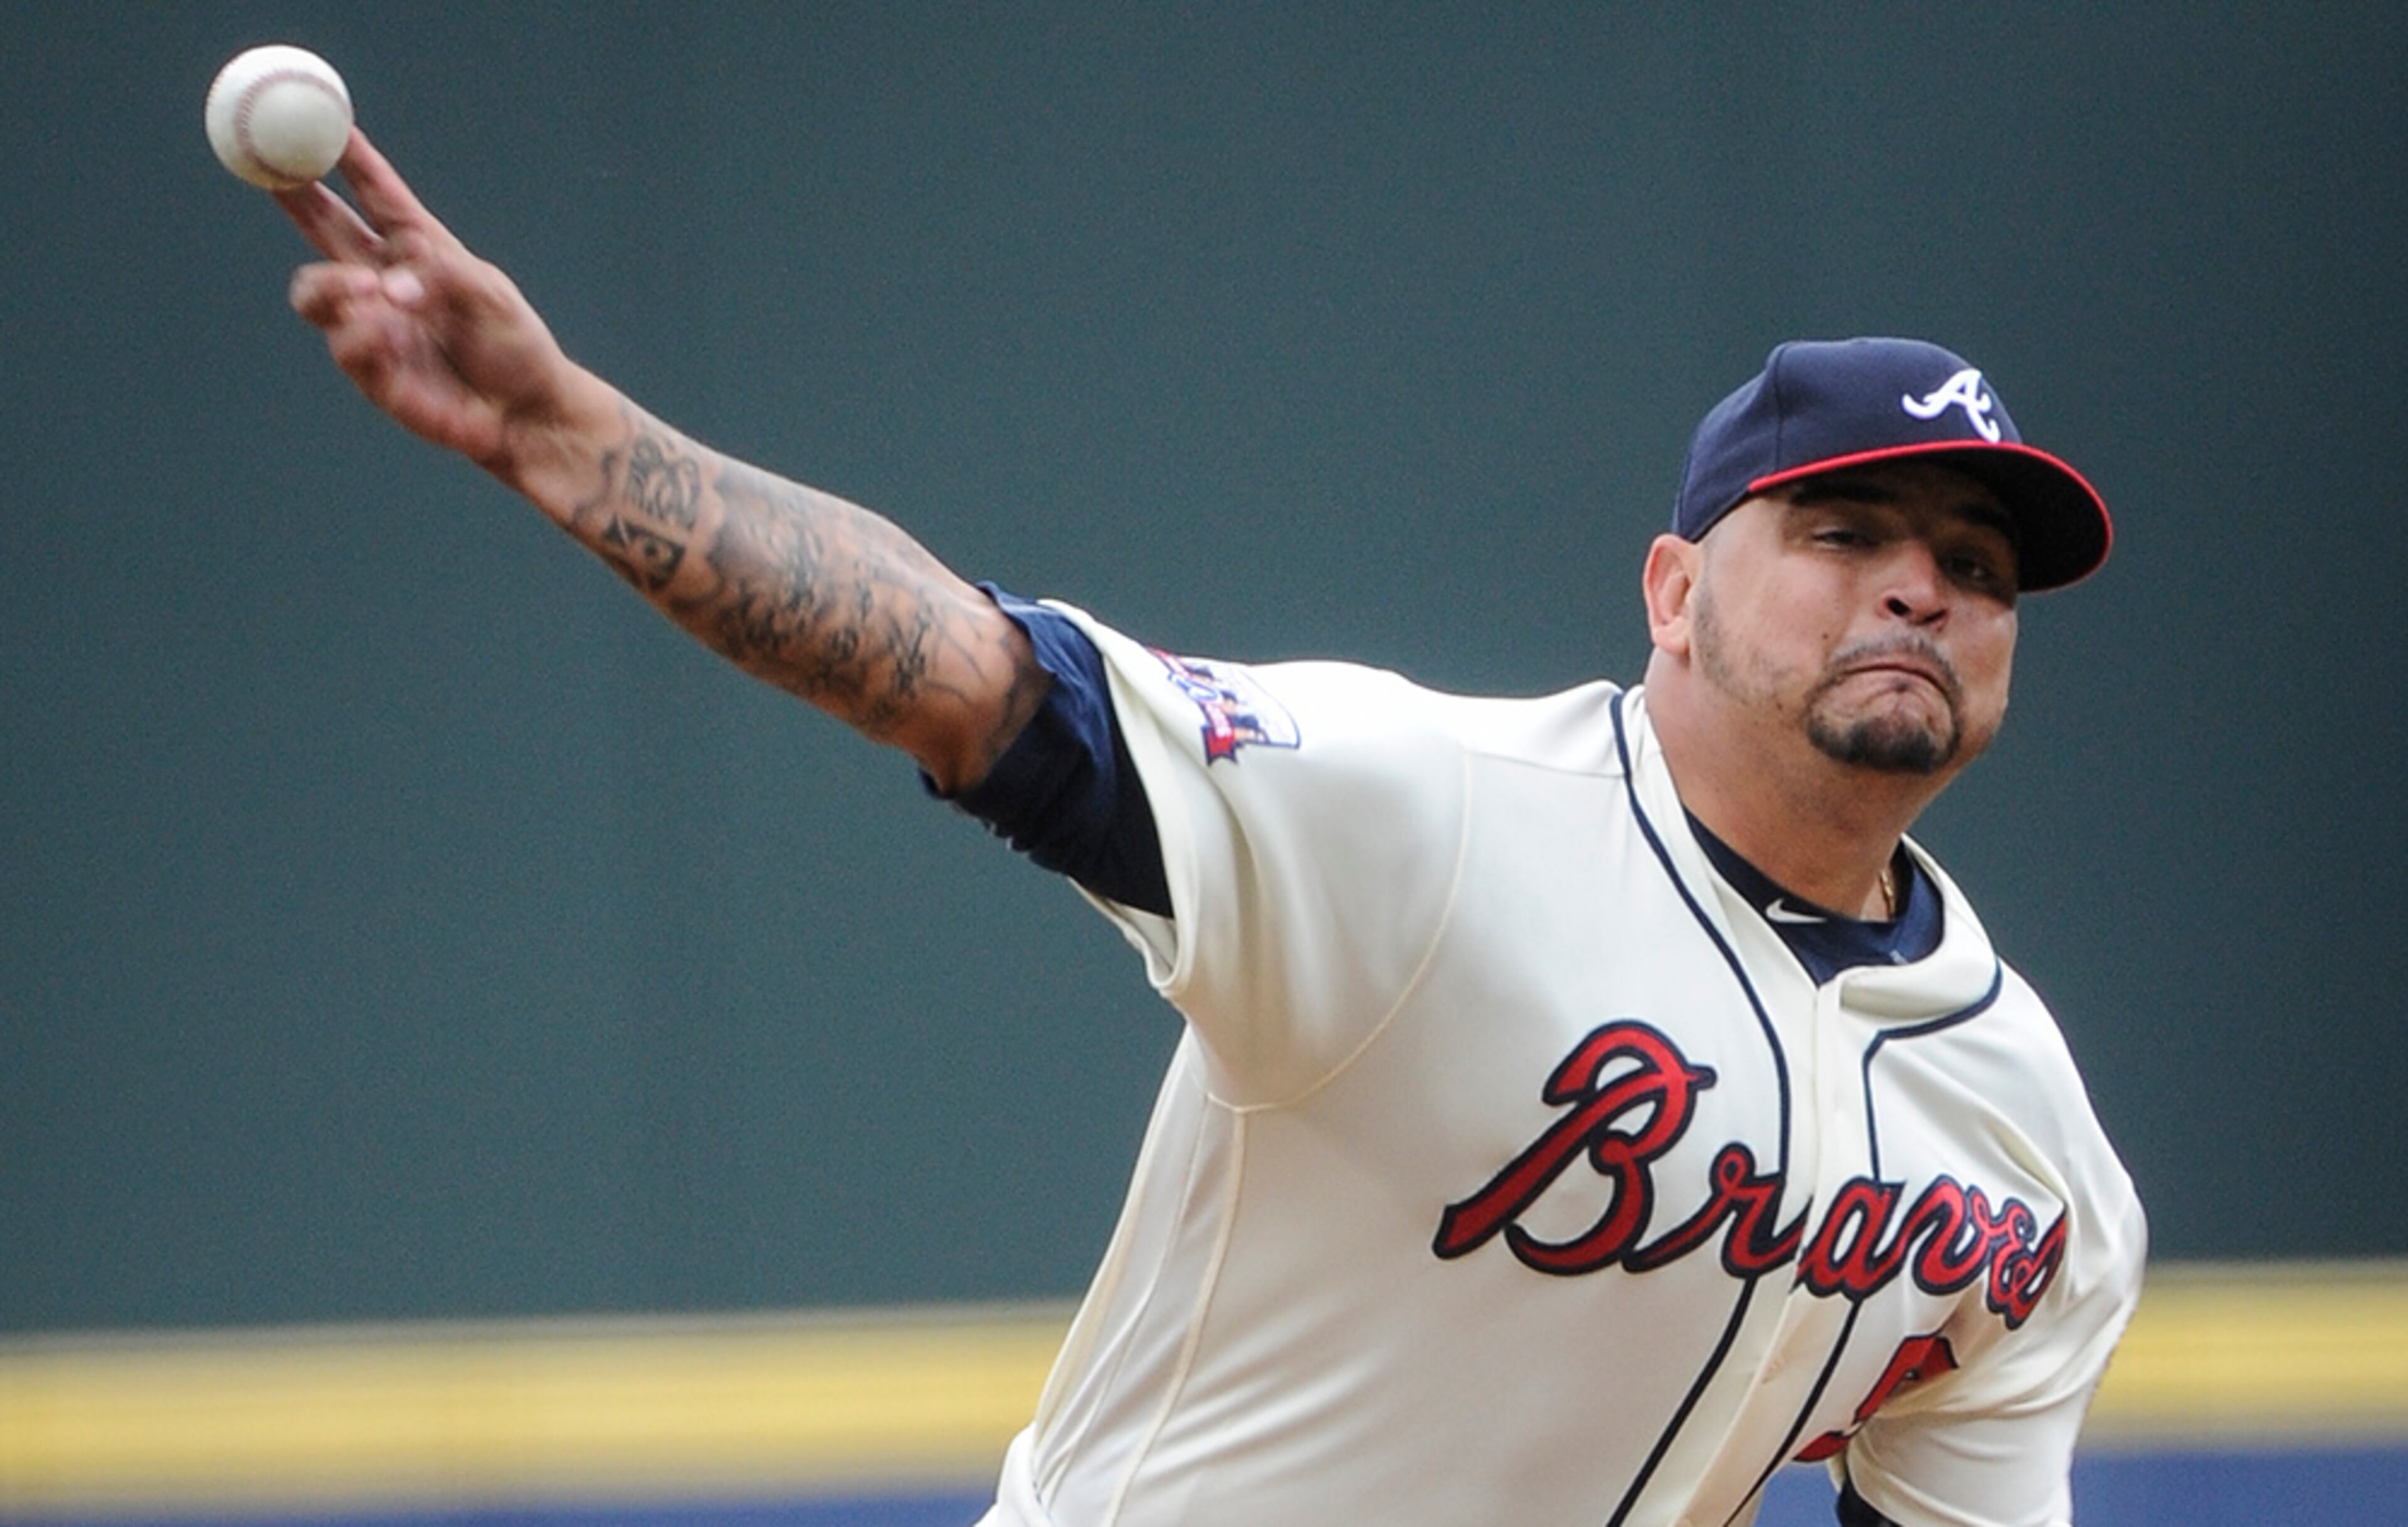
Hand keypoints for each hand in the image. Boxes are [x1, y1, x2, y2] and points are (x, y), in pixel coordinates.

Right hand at [279, 130, 586, 479]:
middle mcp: (388, 283)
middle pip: (325, 230)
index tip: (330, 126)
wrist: (526, 413)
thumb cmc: (517, 348)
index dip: (354, 162)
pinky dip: (367, 336)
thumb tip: (391, 282)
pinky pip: (344, 343)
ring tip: (375, 293)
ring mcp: (373, 325)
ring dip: (336, 286)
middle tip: (277, 174)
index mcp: (422, 251)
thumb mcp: (490, 294)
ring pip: (314, 290)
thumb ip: (441, 274)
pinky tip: (396, 341)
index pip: (379, 198)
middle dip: (296, 198)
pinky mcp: (371, 371)